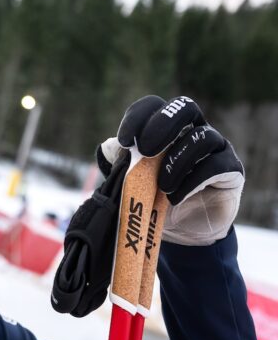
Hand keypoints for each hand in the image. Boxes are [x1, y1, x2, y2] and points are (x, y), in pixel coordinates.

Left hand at [102, 95, 244, 245]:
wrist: (179, 232)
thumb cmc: (153, 200)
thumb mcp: (129, 182)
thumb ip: (117, 163)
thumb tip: (108, 146)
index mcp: (166, 129)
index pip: (154, 106)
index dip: (138, 117)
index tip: (124, 141)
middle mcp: (193, 131)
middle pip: (185, 107)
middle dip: (162, 125)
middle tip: (145, 150)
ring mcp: (216, 149)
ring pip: (203, 137)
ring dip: (177, 161)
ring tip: (162, 186)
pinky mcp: (231, 171)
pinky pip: (217, 165)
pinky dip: (193, 181)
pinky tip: (176, 198)